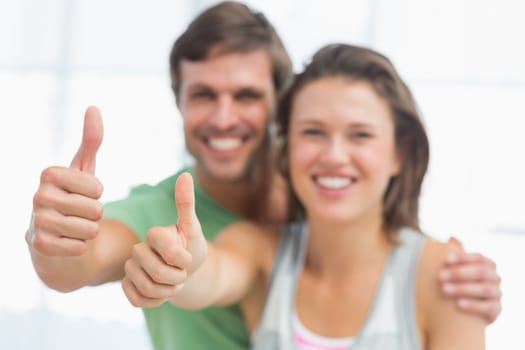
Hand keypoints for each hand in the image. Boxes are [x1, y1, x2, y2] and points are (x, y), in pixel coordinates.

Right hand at [26, 106, 103, 255]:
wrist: (53, 235)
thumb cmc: (72, 197)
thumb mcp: (84, 169)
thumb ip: (91, 140)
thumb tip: (93, 107)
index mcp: (49, 174)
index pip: (97, 188)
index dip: (97, 195)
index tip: (82, 195)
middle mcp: (38, 196)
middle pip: (96, 209)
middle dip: (94, 215)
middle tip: (77, 213)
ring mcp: (36, 222)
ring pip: (90, 230)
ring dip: (87, 231)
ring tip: (73, 227)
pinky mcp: (39, 246)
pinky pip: (79, 247)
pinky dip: (79, 247)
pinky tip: (65, 241)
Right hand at [122, 172, 206, 307]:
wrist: (186, 273)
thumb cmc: (191, 248)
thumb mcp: (193, 228)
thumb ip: (187, 203)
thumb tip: (186, 174)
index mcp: (154, 234)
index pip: (167, 249)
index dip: (183, 258)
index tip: (188, 257)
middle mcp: (137, 249)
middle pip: (156, 271)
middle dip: (177, 277)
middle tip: (183, 274)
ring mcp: (130, 268)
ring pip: (147, 288)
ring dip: (168, 292)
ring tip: (175, 284)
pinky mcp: (126, 286)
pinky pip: (137, 300)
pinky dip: (155, 302)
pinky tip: (162, 294)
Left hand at [439, 237, 501, 323]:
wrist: (461, 309)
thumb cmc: (456, 282)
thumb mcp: (454, 268)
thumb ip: (454, 253)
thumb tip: (452, 238)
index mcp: (487, 264)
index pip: (478, 258)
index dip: (463, 257)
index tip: (446, 260)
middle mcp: (495, 277)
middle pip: (481, 272)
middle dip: (459, 273)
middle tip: (440, 276)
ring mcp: (497, 293)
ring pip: (485, 289)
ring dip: (463, 288)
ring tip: (444, 289)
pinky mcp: (497, 309)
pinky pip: (489, 307)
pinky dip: (474, 305)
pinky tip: (458, 304)